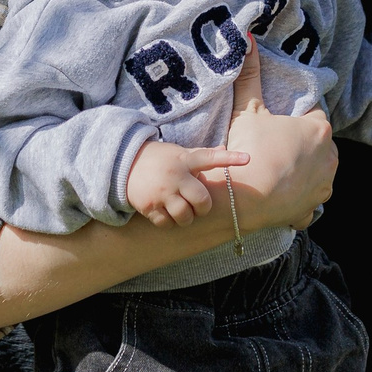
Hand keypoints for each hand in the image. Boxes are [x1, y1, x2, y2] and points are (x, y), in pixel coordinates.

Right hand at [125, 138, 251, 227]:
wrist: (123, 164)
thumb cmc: (159, 159)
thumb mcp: (179, 152)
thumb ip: (200, 155)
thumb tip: (224, 148)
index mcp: (185, 160)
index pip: (211, 158)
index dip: (230, 159)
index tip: (248, 158)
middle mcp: (175, 176)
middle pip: (201, 200)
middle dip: (203, 208)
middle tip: (198, 206)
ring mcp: (161, 192)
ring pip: (185, 216)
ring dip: (187, 218)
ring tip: (182, 211)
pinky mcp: (149, 206)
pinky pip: (167, 223)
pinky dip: (169, 222)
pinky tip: (166, 213)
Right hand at [223, 36, 335, 229]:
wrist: (241, 199)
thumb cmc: (249, 150)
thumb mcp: (247, 110)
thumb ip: (250, 75)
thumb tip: (248, 39)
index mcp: (319, 130)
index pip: (313, 115)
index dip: (295, 117)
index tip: (278, 123)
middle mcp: (330, 157)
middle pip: (318, 143)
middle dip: (302, 143)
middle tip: (274, 145)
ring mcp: (323, 186)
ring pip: (318, 172)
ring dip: (304, 170)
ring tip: (277, 169)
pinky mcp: (312, 209)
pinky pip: (309, 200)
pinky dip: (298, 197)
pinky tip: (282, 194)